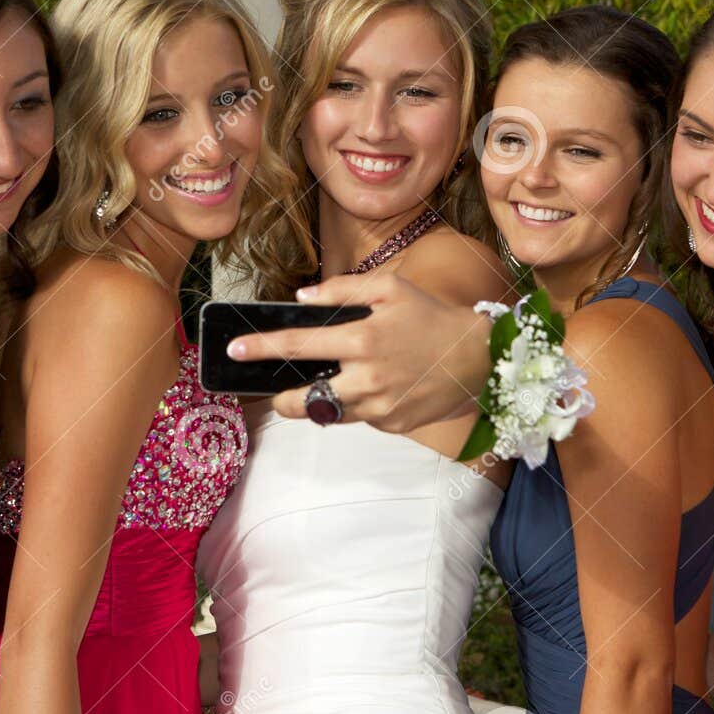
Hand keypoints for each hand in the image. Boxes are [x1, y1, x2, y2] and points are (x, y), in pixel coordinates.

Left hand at [226, 272, 494, 433]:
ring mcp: (379, 407)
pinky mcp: (391, 425)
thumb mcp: (390, 288)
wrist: (479, 359)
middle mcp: (366, 378)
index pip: (297, 346)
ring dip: (321, 401)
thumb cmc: (432, 317)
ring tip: (331, 383)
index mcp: (361, 339)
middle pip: (304, 399)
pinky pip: (361, 417)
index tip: (234, 350)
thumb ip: (342, 289)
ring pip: (330, 413)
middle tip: (276, 391)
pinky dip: (359, 403)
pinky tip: (378, 387)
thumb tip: (301, 299)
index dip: (260, 349)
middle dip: (282, 398)